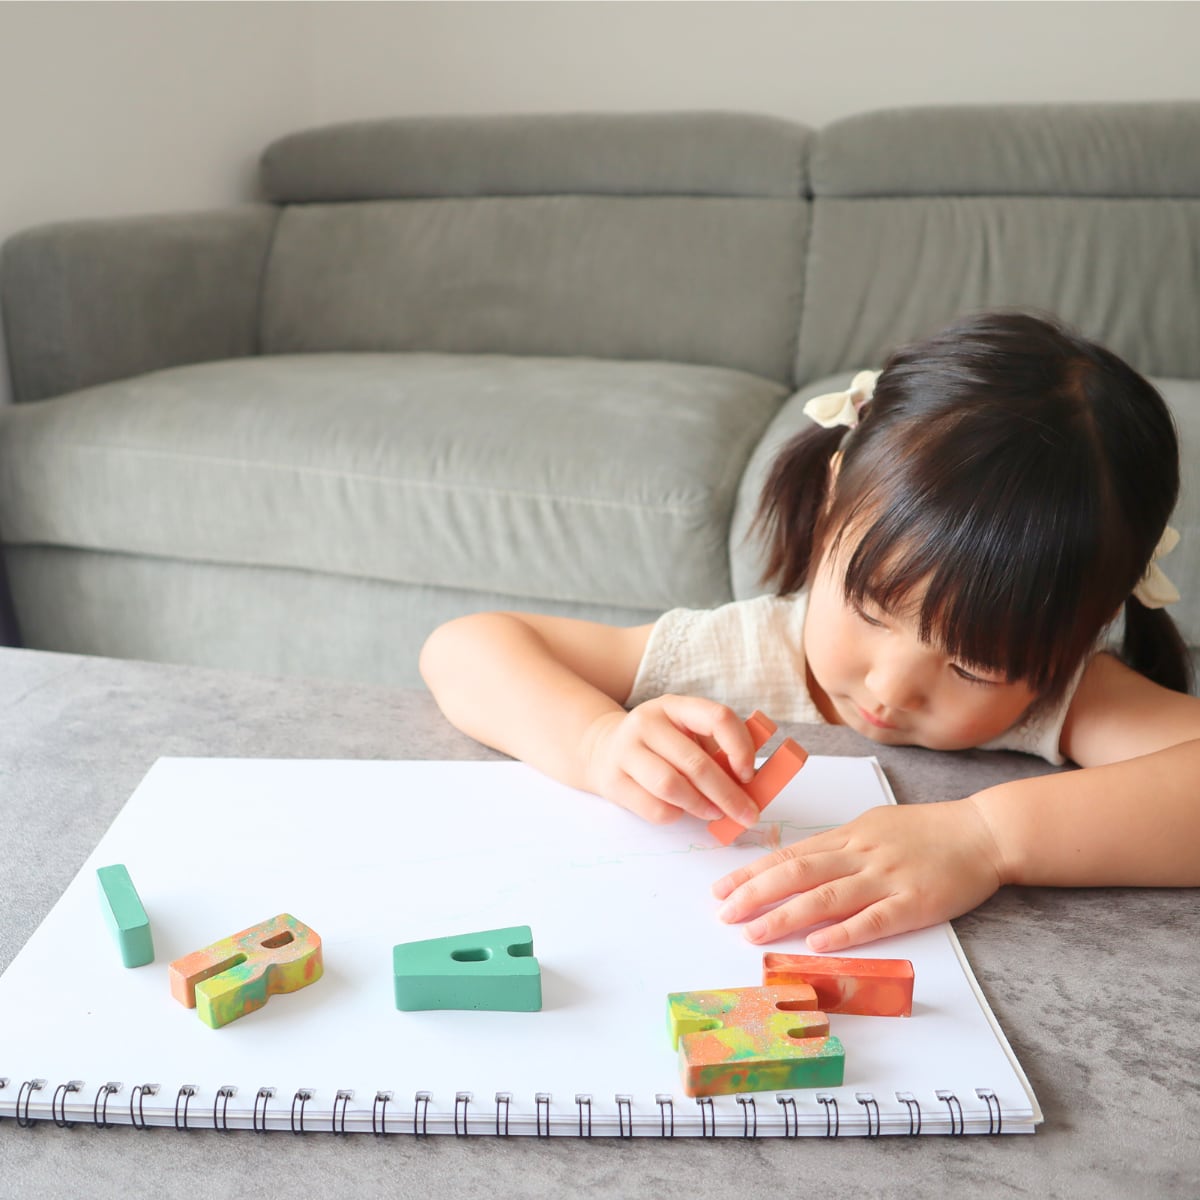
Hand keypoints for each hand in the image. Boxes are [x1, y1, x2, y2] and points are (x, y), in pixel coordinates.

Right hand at [581, 695, 760, 827]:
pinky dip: (676, 815)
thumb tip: (756, 784)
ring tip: (714, 813)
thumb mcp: (688, 734)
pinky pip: (654, 807)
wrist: (603, 749)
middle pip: (696, 762)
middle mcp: (647, 722)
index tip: (750, 774)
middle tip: (747, 814)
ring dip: (701, 806)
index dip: (740, 748)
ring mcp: (626, 750)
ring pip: (671, 786)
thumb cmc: (661, 746)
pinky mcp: (613, 781)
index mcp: (675, 706)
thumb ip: (719, 750)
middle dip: (728, 794)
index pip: (717, 717)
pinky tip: (682, 812)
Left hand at [711, 799, 1004, 949]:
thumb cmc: (927, 830)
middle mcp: (861, 854)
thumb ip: (838, 847)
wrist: (983, 832)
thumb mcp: (874, 825)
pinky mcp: (915, 903)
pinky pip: (874, 919)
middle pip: (797, 873)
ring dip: (785, 916)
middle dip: (754, 894)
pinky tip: (816, 944)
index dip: (752, 873)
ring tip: (753, 933)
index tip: (720, 890)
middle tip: (722, 913)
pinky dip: (843, 932)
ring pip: (826, 897)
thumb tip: (797, 862)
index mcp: (849, 836)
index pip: (789, 855)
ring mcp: (887, 878)